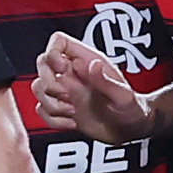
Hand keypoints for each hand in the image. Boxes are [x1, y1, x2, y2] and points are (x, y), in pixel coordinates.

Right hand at [33, 34, 149, 143]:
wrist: (131, 130)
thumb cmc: (133, 110)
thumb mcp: (124, 97)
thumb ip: (106, 81)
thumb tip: (90, 65)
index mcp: (87, 61)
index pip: (59, 42)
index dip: (53, 53)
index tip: (62, 70)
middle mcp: (73, 74)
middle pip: (42, 63)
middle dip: (48, 81)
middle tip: (67, 96)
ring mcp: (66, 91)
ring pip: (38, 87)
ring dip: (51, 103)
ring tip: (73, 112)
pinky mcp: (62, 110)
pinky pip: (42, 109)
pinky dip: (52, 119)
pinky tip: (72, 122)